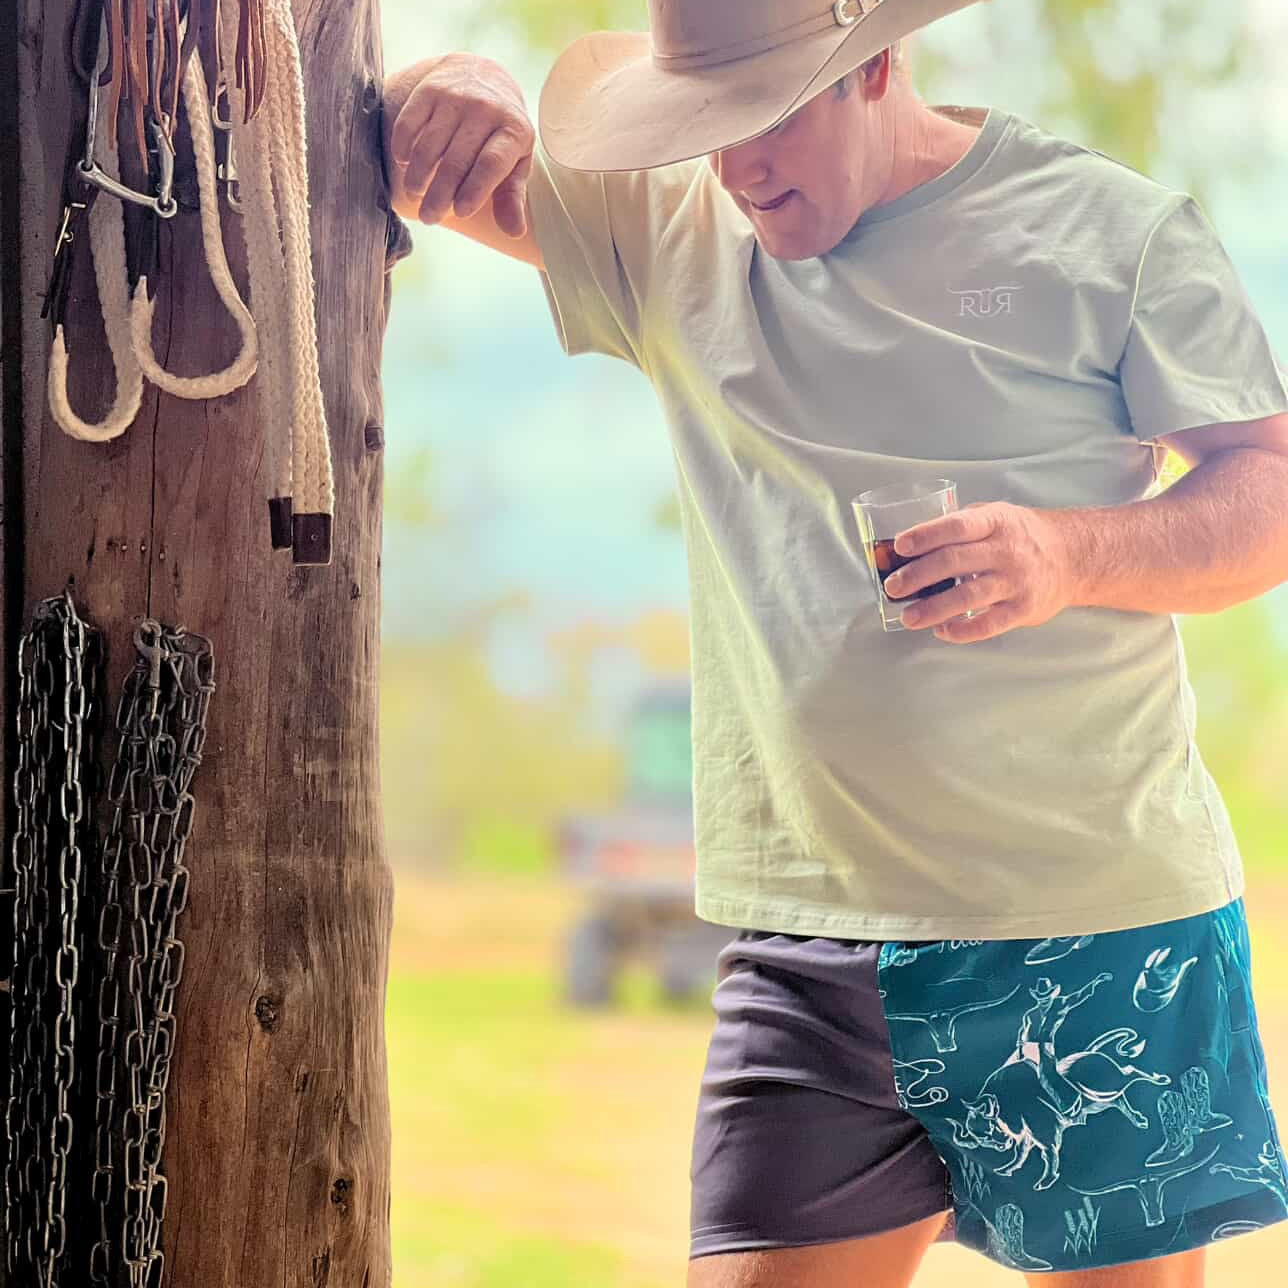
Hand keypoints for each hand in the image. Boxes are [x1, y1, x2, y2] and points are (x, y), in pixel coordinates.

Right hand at [384, 54, 533, 235]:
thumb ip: (512, 197)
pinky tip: (403, 163)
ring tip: (415, 195)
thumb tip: (514, 233)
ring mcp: (455, 97)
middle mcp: (484, 109)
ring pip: (430, 144)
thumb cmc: (500, 134)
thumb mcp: (515, 161)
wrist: (483, 75)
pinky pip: (410, 122)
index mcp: (512, 130)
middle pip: (457, 160)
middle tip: (430, 218)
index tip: (460, 213)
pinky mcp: (429, 90)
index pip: (491, 163)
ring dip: (418, 174)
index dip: (475, 189)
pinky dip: (403, 145)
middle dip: (440, 193)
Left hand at [881, 501, 1076, 642]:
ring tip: (908, 618)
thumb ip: (959, 526)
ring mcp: (1015, 581)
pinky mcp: (1023, 609)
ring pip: (968, 597)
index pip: (957, 526)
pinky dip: (962, 631)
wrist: (1073, 556)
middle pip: (954, 562)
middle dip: (918, 576)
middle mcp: (1006, 550)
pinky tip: (942, 631)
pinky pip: (988, 624)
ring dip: (933, 609)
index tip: (900, 546)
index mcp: (995, 522)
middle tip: (893, 587)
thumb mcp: (995, 517)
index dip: (926, 535)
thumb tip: (909, 544)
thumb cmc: (1020, 535)